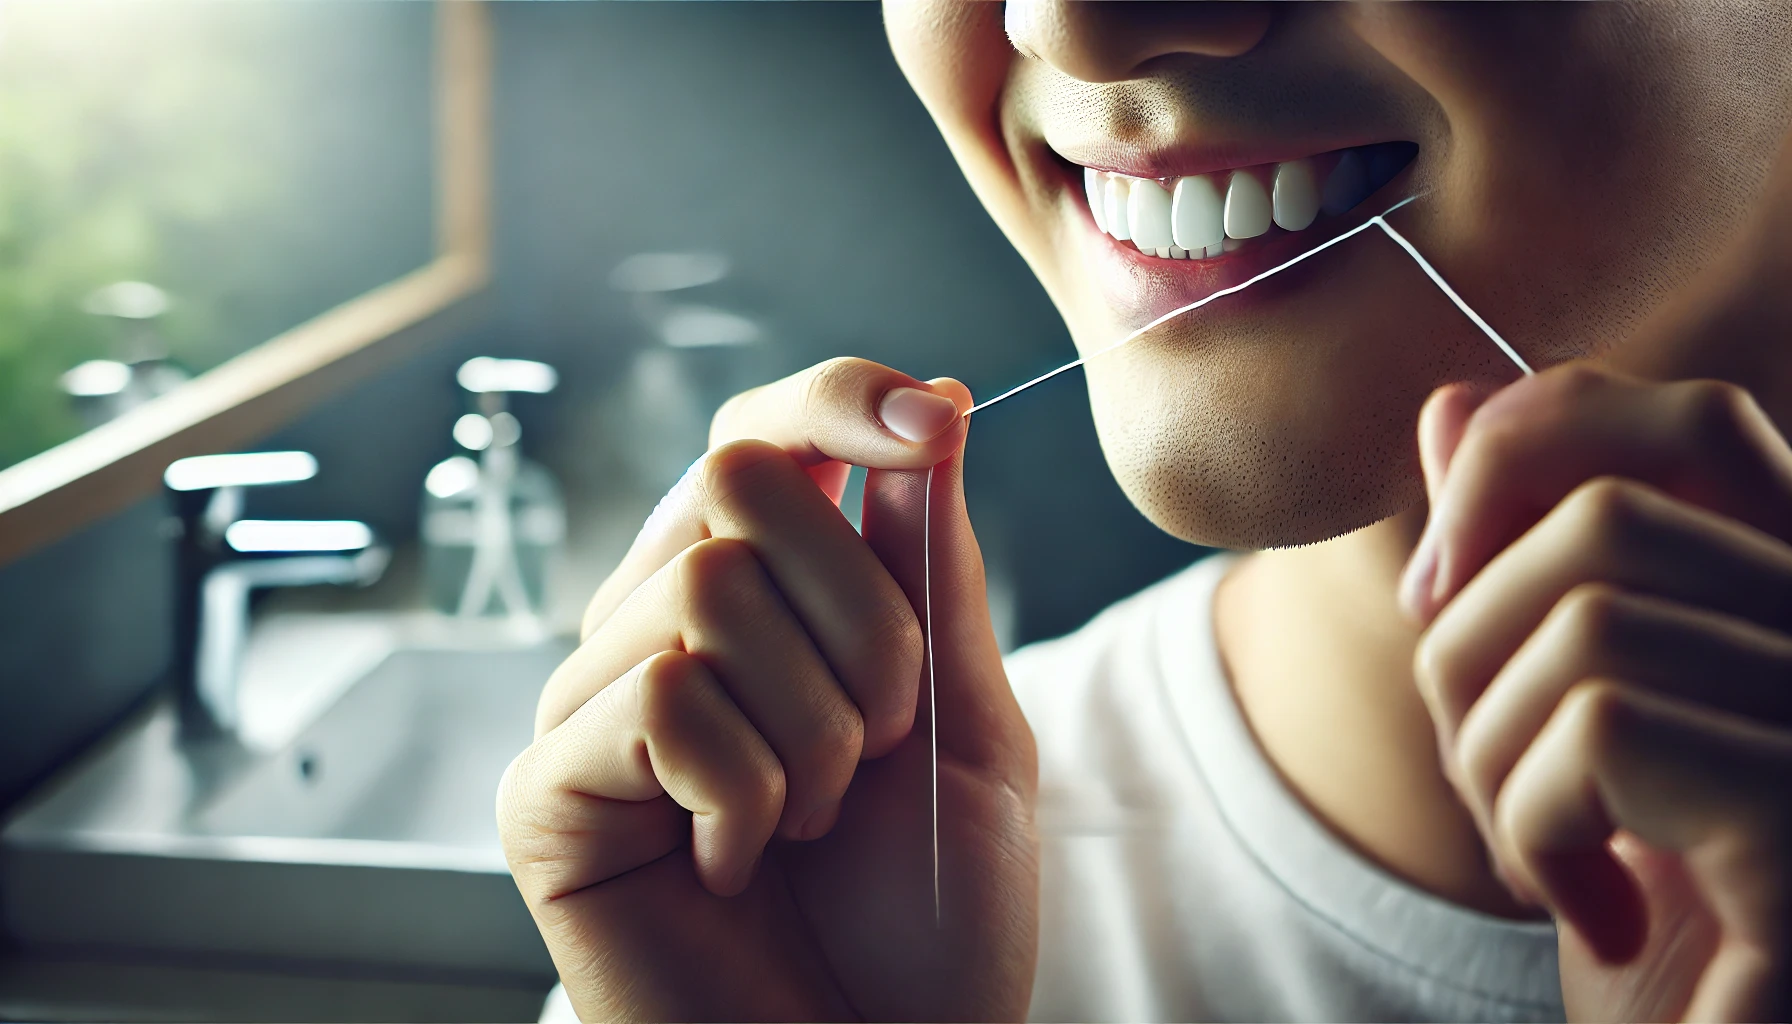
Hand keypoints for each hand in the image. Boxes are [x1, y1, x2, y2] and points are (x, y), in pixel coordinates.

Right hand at [496, 358, 1038, 1021]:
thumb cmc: (930, 916)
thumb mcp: (967, 721)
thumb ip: (931, 569)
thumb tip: (940, 400)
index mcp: (761, 600)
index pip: (763, 431)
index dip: (838, 399)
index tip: (933, 425)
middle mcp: (658, 629)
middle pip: (737, 477)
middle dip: (864, 617)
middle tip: (879, 744)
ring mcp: (591, 706)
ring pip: (707, 591)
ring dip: (817, 728)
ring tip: (809, 823)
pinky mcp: (548, 793)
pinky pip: (657, 700)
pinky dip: (746, 790)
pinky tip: (739, 864)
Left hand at [1401, 365, 1791, 1019]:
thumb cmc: (1650, 930)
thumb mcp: (1555, 732)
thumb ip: (1516, 569)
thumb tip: (1448, 402)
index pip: (1693, 417)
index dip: (1533, 454)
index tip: (1440, 596)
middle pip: (1600, 522)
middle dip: (1471, 656)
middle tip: (1492, 786)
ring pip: (1584, 623)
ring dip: (1492, 761)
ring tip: (1542, 861)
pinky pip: (1599, 727)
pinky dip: (1536, 829)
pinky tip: (1593, 911)